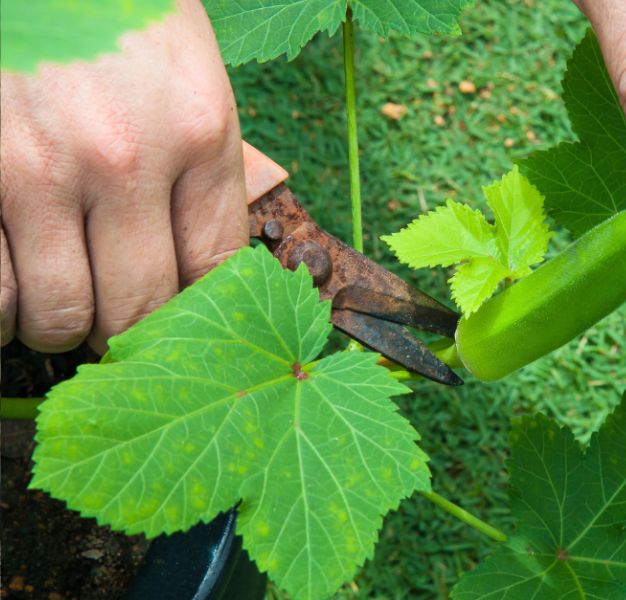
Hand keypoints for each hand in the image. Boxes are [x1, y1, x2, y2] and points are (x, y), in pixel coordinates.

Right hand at [0, 1, 278, 352]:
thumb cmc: (110, 10)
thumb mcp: (184, 70)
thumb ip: (199, 164)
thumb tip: (201, 262)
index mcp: (198, 130)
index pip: (214, 270)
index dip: (194, 311)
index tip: (177, 318)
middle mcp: (126, 159)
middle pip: (141, 308)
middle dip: (127, 330)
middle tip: (110, 319)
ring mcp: (40, 170)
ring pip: (60, 316)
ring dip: (58, 325)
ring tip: (56, 300)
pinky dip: (2, 312)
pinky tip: (11, 287)